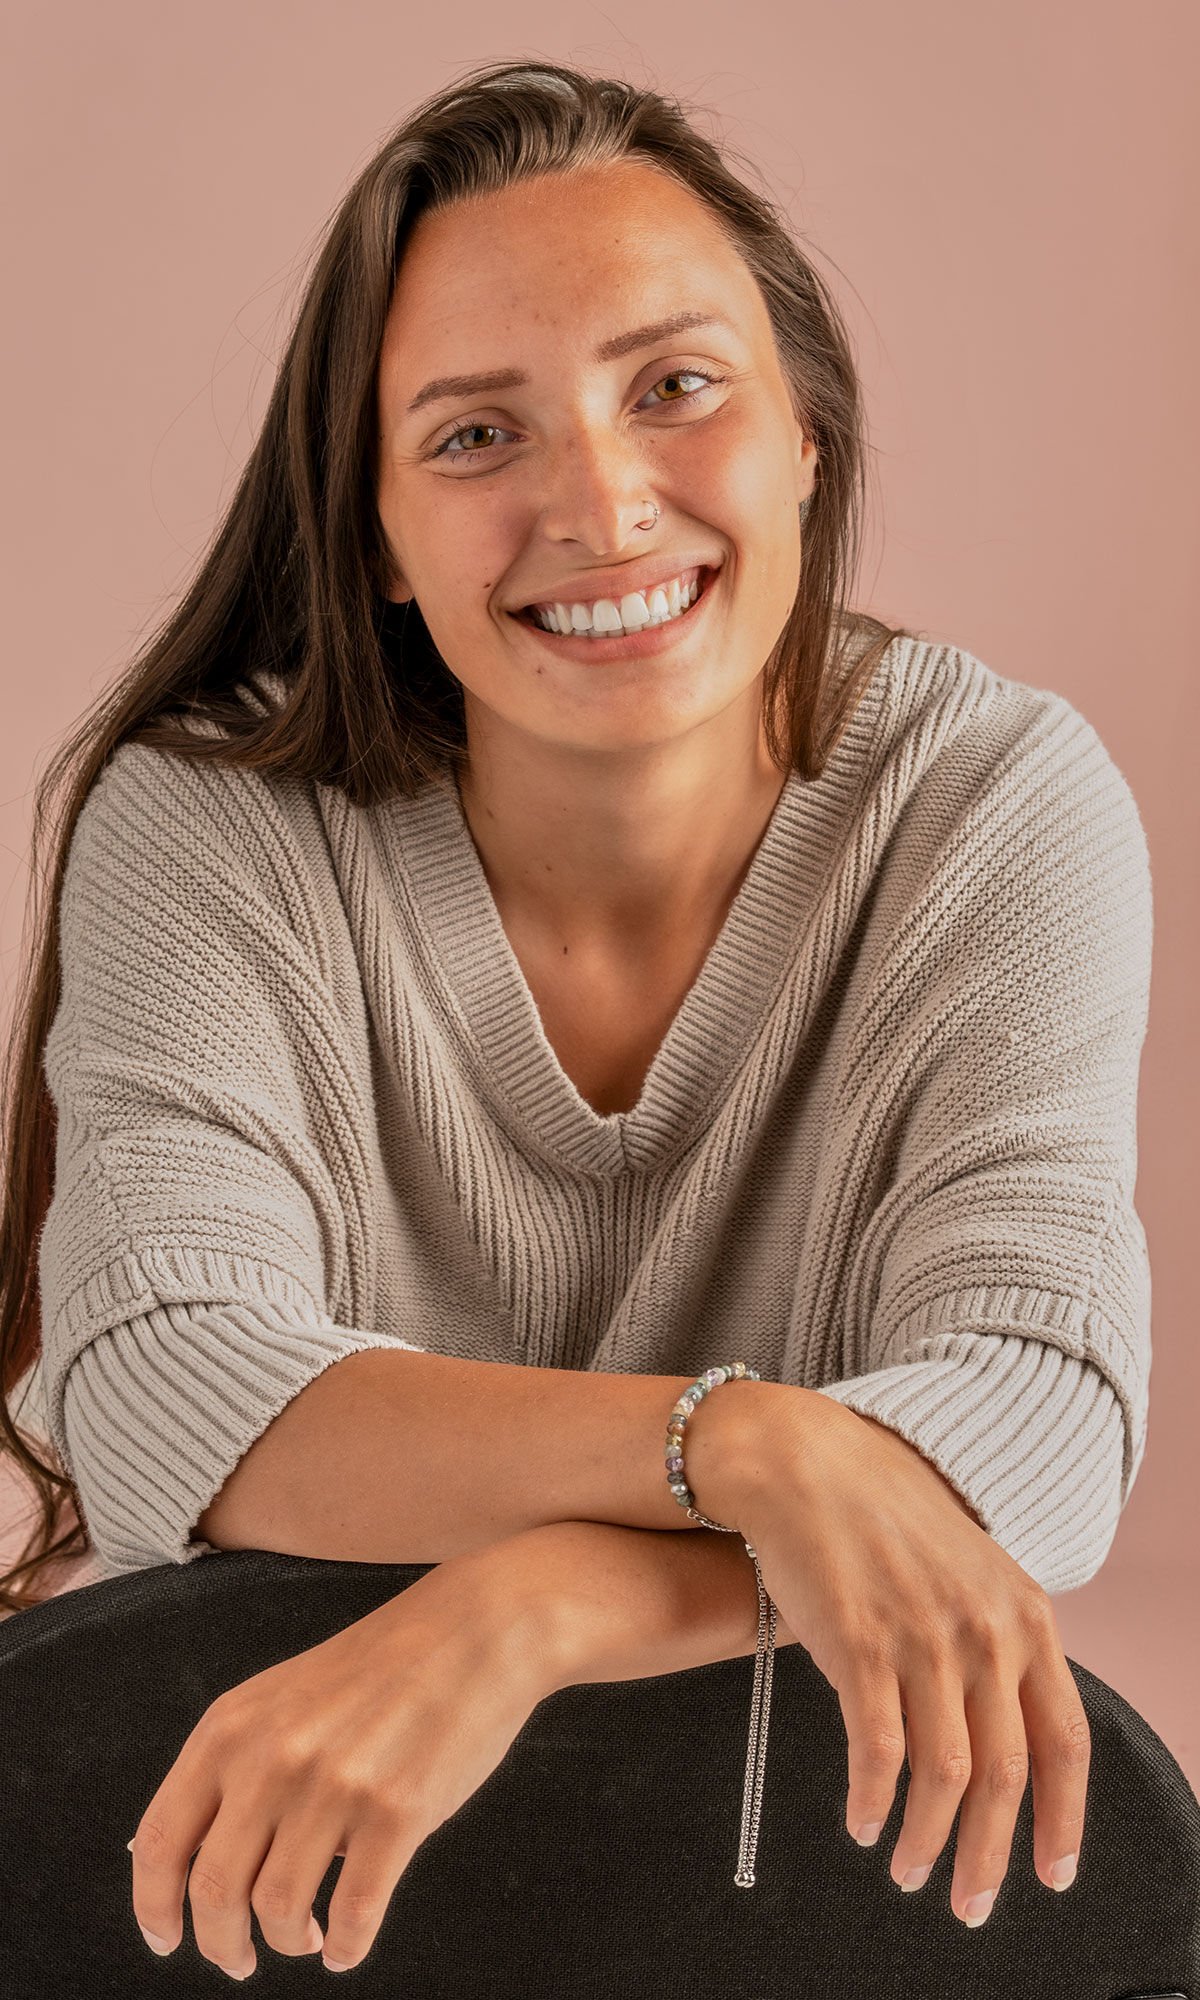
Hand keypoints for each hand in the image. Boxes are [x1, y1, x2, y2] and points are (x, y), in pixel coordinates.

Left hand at [126, 1552, 553, 1976]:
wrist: (472, 1630)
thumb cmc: (380, 1666)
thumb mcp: (282, 1698)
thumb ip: (235, 1764)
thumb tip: (195, 1859)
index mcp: (233, 1728)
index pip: (161, 1842)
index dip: (153, 1907)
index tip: (166, 1939)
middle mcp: (273, 1759)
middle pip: (215, 1891)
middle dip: (222, 1943)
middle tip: (238, 1960)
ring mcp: (335, 1787)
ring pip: (280, 1911)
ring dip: (289, 1941)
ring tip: (306, 1939)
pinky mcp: (397, 1813)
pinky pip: (355, 1914)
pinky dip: (346, 1946)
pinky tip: (347, 1944)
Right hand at [726, 1389, 1087, 1926]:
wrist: (805, 1462)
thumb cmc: (880, 1513)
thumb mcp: (970, 1568)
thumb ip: (997, 1638)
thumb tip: (1004, 1728)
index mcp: (1025, 1614)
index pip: (1065, 1742)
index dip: (1063, 1821)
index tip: (1053, 1874)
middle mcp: (985, 1630)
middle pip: (1006, 1776)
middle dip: (992, 1858)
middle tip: (971, 1905)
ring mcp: (924, 1637)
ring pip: (945, 1778)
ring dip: (927, 1842)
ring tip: (908, 1872)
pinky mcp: (859, 1643)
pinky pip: (876, 1753)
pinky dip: (873, 1803)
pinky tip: (862, 1824)